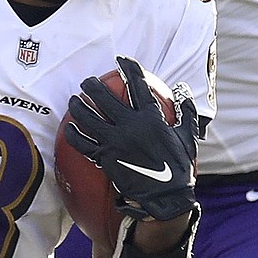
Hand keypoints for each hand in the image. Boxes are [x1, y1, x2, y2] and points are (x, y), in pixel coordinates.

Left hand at [65, 57, 199, 222]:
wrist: (165, 196)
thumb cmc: (179, 167)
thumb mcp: (188, 136)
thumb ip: (186, 111)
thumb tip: (183, 89)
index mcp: (151, 118)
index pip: (138, 86)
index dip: (129, 69)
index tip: (121, 60)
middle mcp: (130, 126)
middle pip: (105, 98)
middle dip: (93, 85)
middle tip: (88, 81)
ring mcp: (115, 142)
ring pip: (89, 117)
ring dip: (79, 105)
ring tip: (74, 99)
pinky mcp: (105, 157)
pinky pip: (83, 143)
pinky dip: (73, 134)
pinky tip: (69, 127)